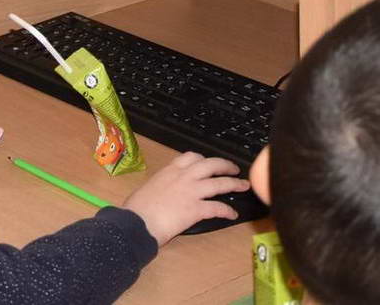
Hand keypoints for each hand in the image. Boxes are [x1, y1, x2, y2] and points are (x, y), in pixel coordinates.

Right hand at [120, 152, 246, 247]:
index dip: (204, 159)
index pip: (191, 157)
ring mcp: (191, 192)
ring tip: (243, 185)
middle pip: (211, 164)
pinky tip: (232, 214)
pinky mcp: (196, 209)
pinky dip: (227, 210)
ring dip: (234, 184)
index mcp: (170, 170)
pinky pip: (217, 207)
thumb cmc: (136, 209)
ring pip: (219, 183)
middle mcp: (183, 177)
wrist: (137, 222)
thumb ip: (160, 187)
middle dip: (225, 165)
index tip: (209, 163)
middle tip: (234, 169)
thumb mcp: (148, 188)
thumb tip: (162, 194)